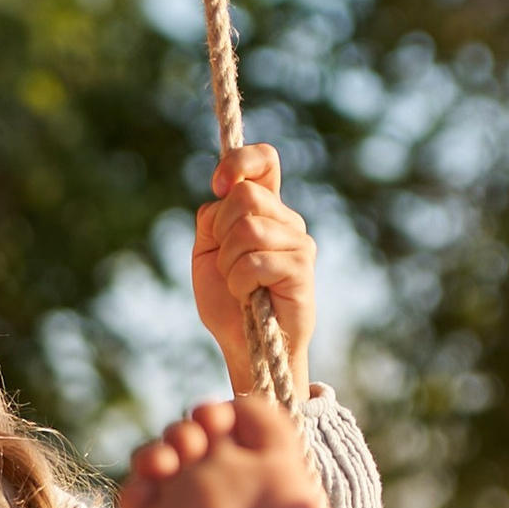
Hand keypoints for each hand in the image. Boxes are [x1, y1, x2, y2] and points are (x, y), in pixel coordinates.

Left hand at [191, 142, 314, 401]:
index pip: (265, 160)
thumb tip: (225, 194)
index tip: (218, 185)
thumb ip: (213, 217)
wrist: (245, 346)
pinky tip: (250, 297)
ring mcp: (298, 243)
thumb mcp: (207, 250)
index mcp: (266, 209)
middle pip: (244, 196)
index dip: (239, 162)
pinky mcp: (301, 269)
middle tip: (227, 261)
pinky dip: (239, 282)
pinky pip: (254, 261)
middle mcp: (287, 220)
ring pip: (246, 228)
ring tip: (238, 284)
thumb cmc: (227, 300)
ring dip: (229, 262)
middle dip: (221, 232)